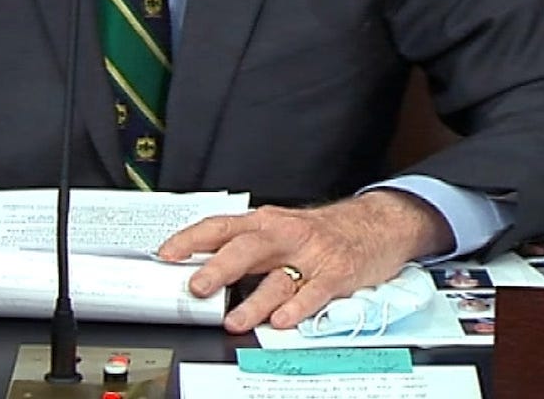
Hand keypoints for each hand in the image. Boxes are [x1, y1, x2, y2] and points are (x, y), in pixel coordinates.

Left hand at [157, 190, 451, 333]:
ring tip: (234, 320)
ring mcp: (312, 255)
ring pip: (278, 278)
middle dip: (219, 268)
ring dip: (254, 302)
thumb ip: (244, 249)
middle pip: (247, 248)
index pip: (221, 226)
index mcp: (265, 222)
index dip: (191, 239)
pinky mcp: (336, 275)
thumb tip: (199, 267)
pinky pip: (314, 293)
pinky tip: (282, 320)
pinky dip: (297, 308)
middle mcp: (285, 235)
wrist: (377, 224)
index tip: (166, 254)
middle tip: (197, 287)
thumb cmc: (320, 232)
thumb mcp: (279, 230)